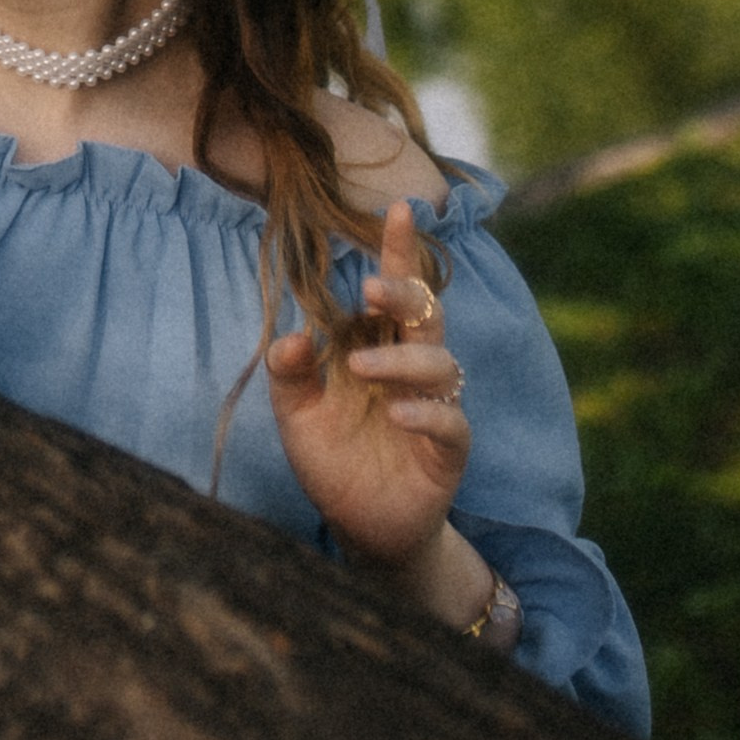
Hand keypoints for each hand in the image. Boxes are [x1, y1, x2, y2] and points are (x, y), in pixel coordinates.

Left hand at [266, 197, 470, 576]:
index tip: (398, 209)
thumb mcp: (296, 414)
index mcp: (377, 348)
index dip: (399, 250)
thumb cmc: (332, 460)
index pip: (394, 290)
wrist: (360, 530)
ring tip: (361, 369)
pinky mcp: (448, 450)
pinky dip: (426, 412)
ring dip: (403, 360)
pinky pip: (451, 421)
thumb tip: (294, 333)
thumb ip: (288, 371)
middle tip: (374, 289)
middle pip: (426, 313)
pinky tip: (398, 413)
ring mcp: (434, 407)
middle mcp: (410, 369)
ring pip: (440, 363)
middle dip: (407, 293)